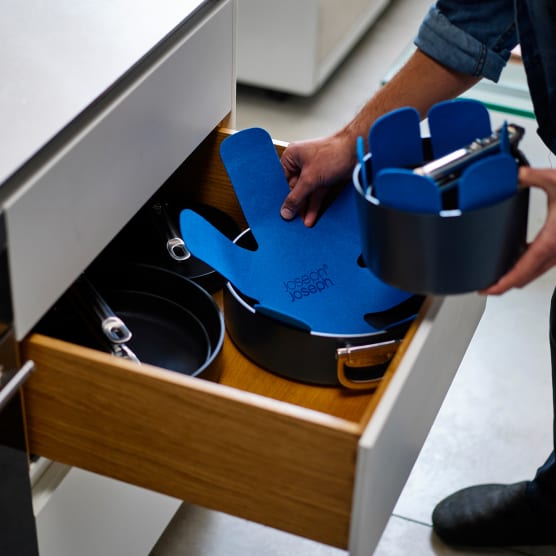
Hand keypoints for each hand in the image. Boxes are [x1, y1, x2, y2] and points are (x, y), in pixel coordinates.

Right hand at [280, 133, 354, 226]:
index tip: (281, 211)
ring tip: (302, 222)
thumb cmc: (333, 153)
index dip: (282, 196)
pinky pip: (316, 193)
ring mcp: (313, 170)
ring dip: (305, 208)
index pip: (282, 180)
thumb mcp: (309, 179)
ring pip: (306, 192)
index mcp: (292, 156)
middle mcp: (301, 162)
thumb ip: (296, 197)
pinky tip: (311, 217)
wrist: (357, 152)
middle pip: (294, 188)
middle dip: (295, 204)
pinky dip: (314, 205)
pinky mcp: (324, 177)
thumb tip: (285, 211)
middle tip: (292, 219)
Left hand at [483, 166, 555, 294]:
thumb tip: (514, 173)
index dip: (504, 283)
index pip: (523, 269)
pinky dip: (526, 268)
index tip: (489, 289)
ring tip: (494, 278)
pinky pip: (541, 265)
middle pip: (526, 278)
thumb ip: (532, 176)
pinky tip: (514, 263)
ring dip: (516, 278)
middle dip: (505, 285)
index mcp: (552, 240)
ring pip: (534, 274)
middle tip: (484, 286)